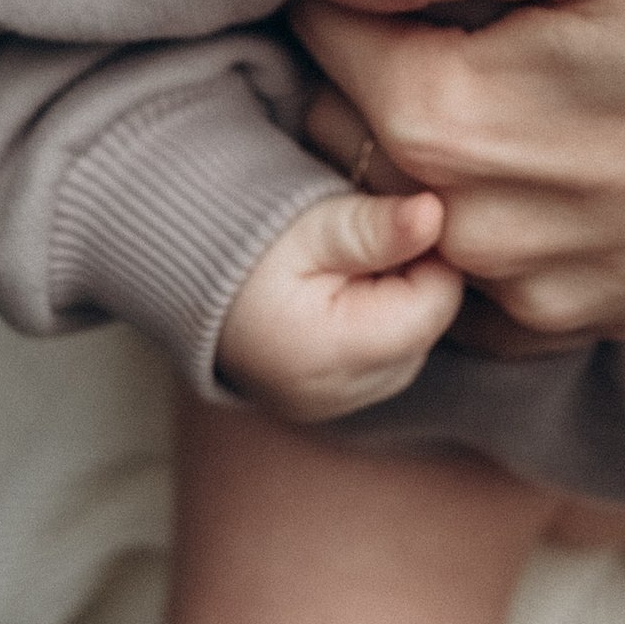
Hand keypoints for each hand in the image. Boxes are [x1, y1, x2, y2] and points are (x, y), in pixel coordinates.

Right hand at [214, 189, 463, 422]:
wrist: (187, 280)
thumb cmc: (246, 243)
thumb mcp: (310, 222)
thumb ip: (375, 226)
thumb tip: (433, 215)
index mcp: (331, 353)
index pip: (437, 301)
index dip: (429, 252)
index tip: (392, 222)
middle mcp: (338, 397)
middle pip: (428, 328)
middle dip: (412, 278)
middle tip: (361, 245)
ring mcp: (336, 408)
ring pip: (413, 346)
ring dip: (397, 302)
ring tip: (346, 269)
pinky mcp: (334, 405)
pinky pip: (387, 363)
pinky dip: (378, 327)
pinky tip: (341, 297)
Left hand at [288, 0, 624, 344]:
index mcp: (451, 123)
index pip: (319, 33)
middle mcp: (481, 232)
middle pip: (351, 130)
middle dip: (362, 55)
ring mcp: (550, 292)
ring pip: (423, 205)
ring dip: (422, 136)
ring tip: (486, 47)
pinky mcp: (616, 313)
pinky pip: (500, 269)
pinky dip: (492, 209)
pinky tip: (555, 136)